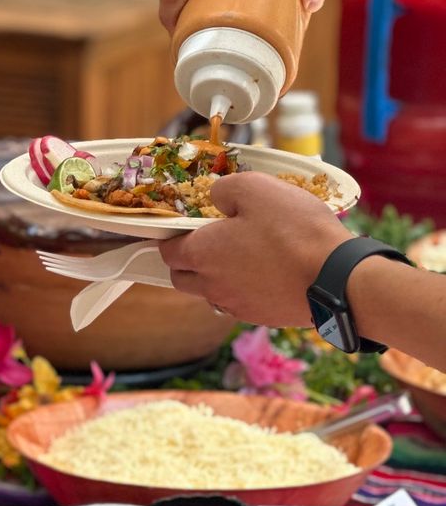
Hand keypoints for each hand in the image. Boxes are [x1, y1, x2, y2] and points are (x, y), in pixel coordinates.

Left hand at [159, 173, 348, 325]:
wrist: (336, 278)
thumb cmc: (294, 230)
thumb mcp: (256, 188)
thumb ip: (225, 189)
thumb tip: (214, 197)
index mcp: (202, 254)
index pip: (168, 251)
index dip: (173, 237)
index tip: (187, 226)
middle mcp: (211, 286)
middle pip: (183, 277)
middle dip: (188, 260)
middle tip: (210, 240)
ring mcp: (235, 306)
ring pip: (210, 292)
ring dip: (215, 276)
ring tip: (241, 255)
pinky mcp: (260, 317)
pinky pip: (238, 302)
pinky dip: (242, 288)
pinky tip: (265, 272)